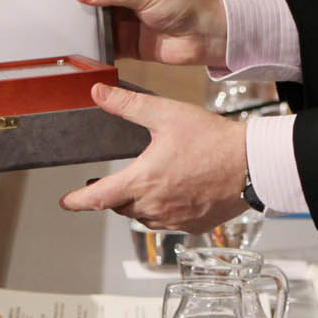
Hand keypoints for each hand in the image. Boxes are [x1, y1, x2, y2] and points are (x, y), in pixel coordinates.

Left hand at [58, 84, 250, 230]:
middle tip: (103, 187)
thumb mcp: (166, 114)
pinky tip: (170, 196)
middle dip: (109, 197)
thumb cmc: (213, 140)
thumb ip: (128, 105)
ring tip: (139, 189)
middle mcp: (154, 206)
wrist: (251, 164)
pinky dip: (161, 212)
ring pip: (142, 218)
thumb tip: (99, 93)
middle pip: (119, 207)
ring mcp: (174, 219)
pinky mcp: (192, 225)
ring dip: (135, 205)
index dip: (77, 201)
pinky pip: (166, 223)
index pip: (97, 198)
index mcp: (142, 181)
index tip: (66, 202)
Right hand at [75, 0, 226, 65]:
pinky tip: (80, 46)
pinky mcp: (126, 43)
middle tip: (53, 0)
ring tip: (61, 24)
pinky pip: (103, 44)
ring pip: (95, 21)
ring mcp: (124, 19)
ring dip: (83, 24)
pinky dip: (93, 47)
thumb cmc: (186, 3)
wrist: (208, 36)